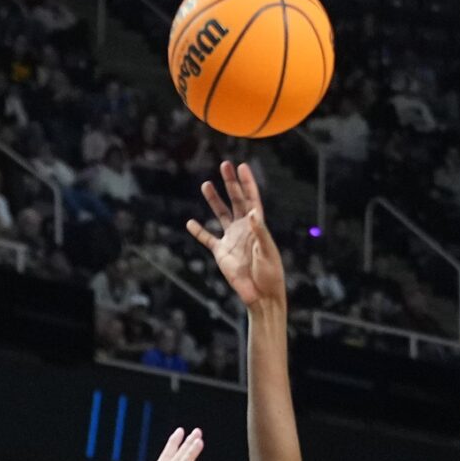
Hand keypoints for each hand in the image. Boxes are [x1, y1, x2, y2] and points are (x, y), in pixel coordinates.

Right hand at [184, 159, 285, 309]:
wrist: (261, 295)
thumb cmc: (270, 273)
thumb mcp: (266, 251)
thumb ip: (259, 231)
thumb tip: (251, 212)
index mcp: (257, 225)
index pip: (251, 199)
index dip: (247, 183)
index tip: (242, 167)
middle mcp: (244, 228)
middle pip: (236, 200)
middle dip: (230, 183)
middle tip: (224, 165)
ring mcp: (231, 239)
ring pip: (220, 214)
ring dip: (214, 200)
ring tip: (206, 184)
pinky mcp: (221, 253)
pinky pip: (207, 239)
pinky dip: (198, 232)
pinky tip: (190, 222)